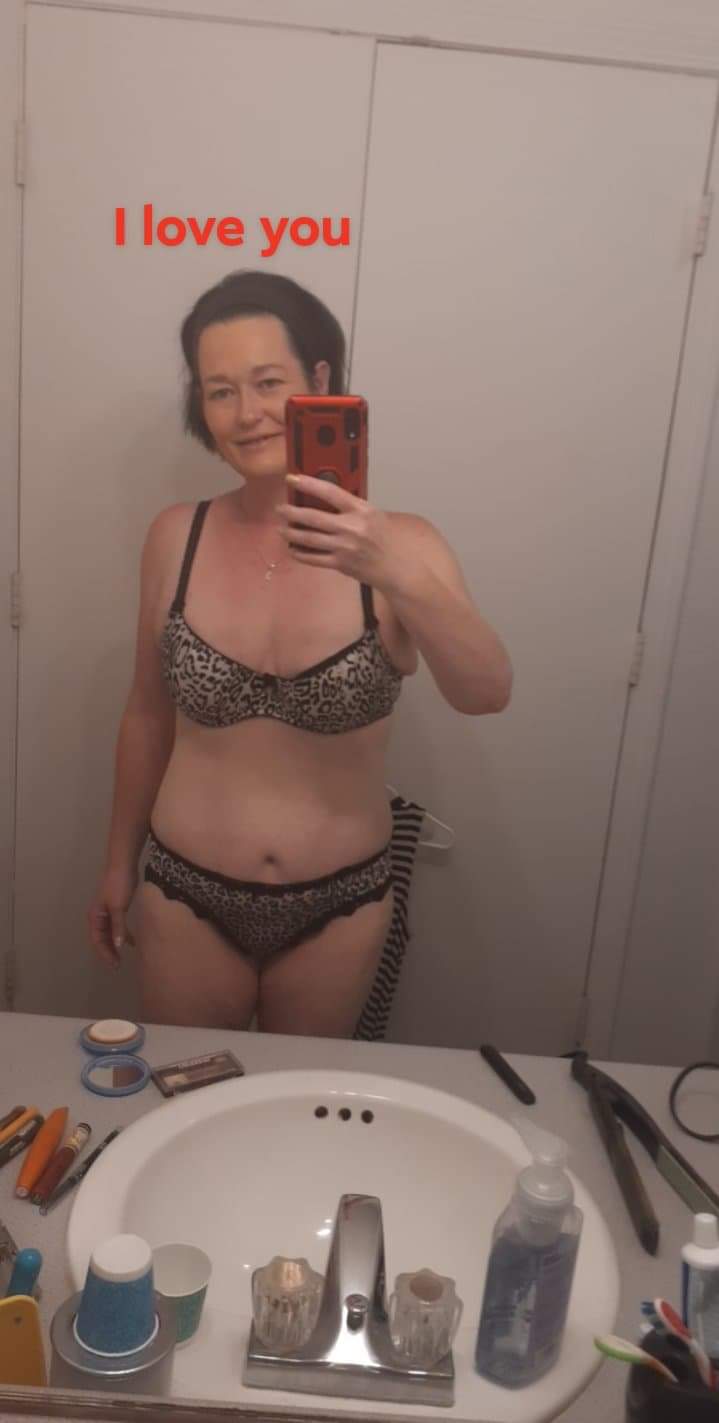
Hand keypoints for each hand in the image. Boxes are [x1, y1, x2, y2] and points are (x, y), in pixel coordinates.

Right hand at [87, 866, 137, 968]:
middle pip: (102, 939)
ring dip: (115, 944)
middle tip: (118, 965)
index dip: (104, 954)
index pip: (97, 941)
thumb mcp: (118, 907)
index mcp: (95, 917)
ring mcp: (107, 912)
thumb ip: (118, 927)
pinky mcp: (116, 908)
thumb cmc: (119, 885)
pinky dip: (122, 934)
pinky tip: (132, 941)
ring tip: (123, 957)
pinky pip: (117, 926)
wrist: (124, 865)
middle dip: (109, 952)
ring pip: (109, 933)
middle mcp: (98, 916)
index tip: (114, 965)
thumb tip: (118, 946)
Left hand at [277, 474, 411, 593]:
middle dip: (291, 512)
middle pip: (313, 517)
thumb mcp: (376, 516)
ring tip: (281, 530)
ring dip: (291, 534)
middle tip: (280, 509)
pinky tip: (293, 550)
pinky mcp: (341, 565)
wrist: (400, 568)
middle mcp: (351, 528)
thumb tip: (330, 501)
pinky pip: (314, 559)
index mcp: (361, 510)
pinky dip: (300, 554)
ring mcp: (344, 548)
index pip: (330, 492)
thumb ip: (354, 509)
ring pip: (309, 539)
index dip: (308, 484)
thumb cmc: (390, 540)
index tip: (292, 479)